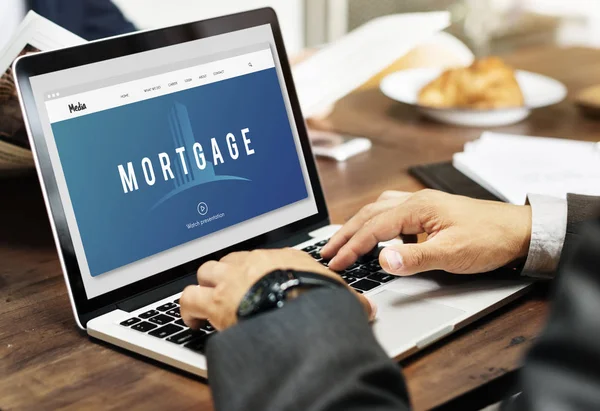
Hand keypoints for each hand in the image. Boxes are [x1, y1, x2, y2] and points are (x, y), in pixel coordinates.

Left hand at [180, 248, 375, 330]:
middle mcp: (254, 262)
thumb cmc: (320, 302)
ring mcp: (232, 279)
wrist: (301, 313)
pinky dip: (187, 309)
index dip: (256, 270)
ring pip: (206, 271)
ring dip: (204, 286)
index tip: (255, 280)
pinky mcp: (215, 301)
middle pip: (231, 259)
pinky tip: (193, 321)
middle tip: (229, 290)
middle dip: (227, 274)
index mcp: (283, 258)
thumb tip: (368, 308)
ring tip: (206, 302)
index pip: (262, 257)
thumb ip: (350, 299)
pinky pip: (188, 298)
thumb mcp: (341, 297)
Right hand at [321, 189, 531, 275]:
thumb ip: (415, 257)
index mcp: (417, 208)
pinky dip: (376, 222)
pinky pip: (392, 212)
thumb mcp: (452, 253)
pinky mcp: (429, 212)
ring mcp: (422, 205)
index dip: (351, 247)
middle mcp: (416, 201)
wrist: (520, 230)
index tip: (335, 263)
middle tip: (327, 251)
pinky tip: (378, 233)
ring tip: (343, 241)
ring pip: (379, 210)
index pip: (373, 228)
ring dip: (358, 225)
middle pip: (369, 214)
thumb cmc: (490, 238)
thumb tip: (382, 260)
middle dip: (345, 234)